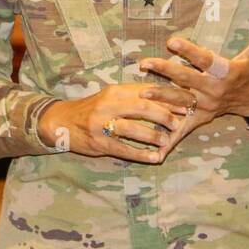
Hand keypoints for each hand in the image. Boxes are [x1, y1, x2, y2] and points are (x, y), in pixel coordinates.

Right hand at [36, 83, 191, 163]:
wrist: (62, 121)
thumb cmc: (94, 108)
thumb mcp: (113, 96)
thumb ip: (136, 96)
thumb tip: (167, 96)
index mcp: (116, 91)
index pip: (148, 91)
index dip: (169, 97)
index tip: (187, 102)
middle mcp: (109, 104)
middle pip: (142, 107)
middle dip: (164, 115)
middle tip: (178, 123)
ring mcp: (102, 124)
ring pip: (132, 129)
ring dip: (153, 136)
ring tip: (167, 142)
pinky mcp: (99, 143)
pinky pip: (123, 149)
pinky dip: (141, 154)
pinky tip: (155, 158)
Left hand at [138, 3, 248, 132]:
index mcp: (226, 72)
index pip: (205, 60)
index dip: (189, 50)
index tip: (171, 41)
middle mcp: (215, 89)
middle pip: (187, 79)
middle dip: (166, 71)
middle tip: (146, 63)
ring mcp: (207, 105)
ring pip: (181, 100)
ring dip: (161, 97)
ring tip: (142, 92)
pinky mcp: (202, 116)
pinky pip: (186, 127)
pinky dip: (172, 138)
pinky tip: (156, 147)